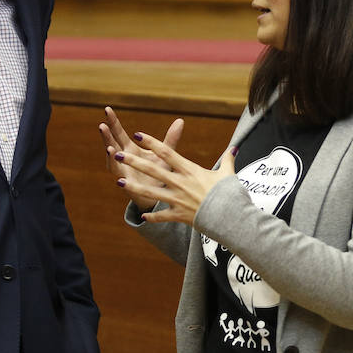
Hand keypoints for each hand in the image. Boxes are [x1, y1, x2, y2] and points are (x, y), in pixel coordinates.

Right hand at [99, 106, 183, 211]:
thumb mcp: (164, 153)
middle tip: (102, 125)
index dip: (113, 121)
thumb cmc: (160, 173)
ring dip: (110, 153)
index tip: (107, 109)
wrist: (161, 195)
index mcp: (130, 148)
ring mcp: (123, 171)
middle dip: (106, 135)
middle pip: (112, 143)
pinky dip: (117, 168)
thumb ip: (170, 138)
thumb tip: (180, 121)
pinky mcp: (127, 183)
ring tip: (108, 146)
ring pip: (112, 160)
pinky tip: (116, 163)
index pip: (119, 132)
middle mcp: (123, 159)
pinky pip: (120, 176)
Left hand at [111, 128, 236, 225]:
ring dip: (134, 188)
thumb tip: (234, 148)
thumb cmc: (229, 194)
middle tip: (118, 154)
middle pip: (153, 169)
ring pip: (151, 193)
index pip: (167, 152)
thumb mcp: (227, 174)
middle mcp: (180, 183)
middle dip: (134, 161)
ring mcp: (178, 200)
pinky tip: (143, 216)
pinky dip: (153, 217)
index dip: (152, 142)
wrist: (230, 217)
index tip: (138, 134)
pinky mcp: (179, 215)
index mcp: (190, 170)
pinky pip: (163, 216)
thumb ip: (227, 160)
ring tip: (118, 182)